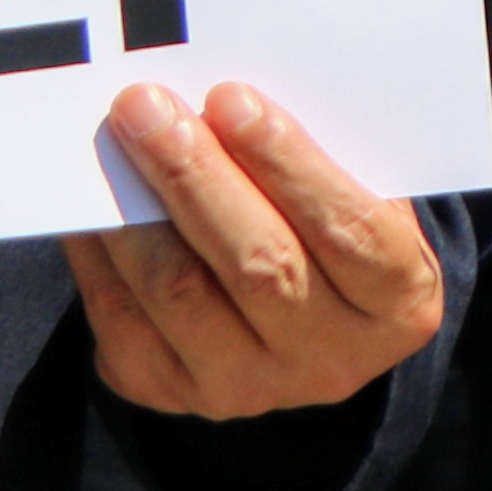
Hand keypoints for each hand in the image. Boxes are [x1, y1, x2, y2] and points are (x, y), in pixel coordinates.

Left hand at [62, 81, 445, 419]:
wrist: (299, 326)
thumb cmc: (331, 229)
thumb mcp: (363, 200)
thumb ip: (320, 163)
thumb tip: (226, 105)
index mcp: (399, 305)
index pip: (348, 231)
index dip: (289, 163)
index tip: (232, 99)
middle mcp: (327, 358)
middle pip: (257, 264)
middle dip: (195, 175)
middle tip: (147, 106)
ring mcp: (246, 386)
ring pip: (177, 291)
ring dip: (136, 210)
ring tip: (116, 141)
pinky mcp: (169, 391)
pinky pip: (121, 319)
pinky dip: (100, 253)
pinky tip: (92, 203)